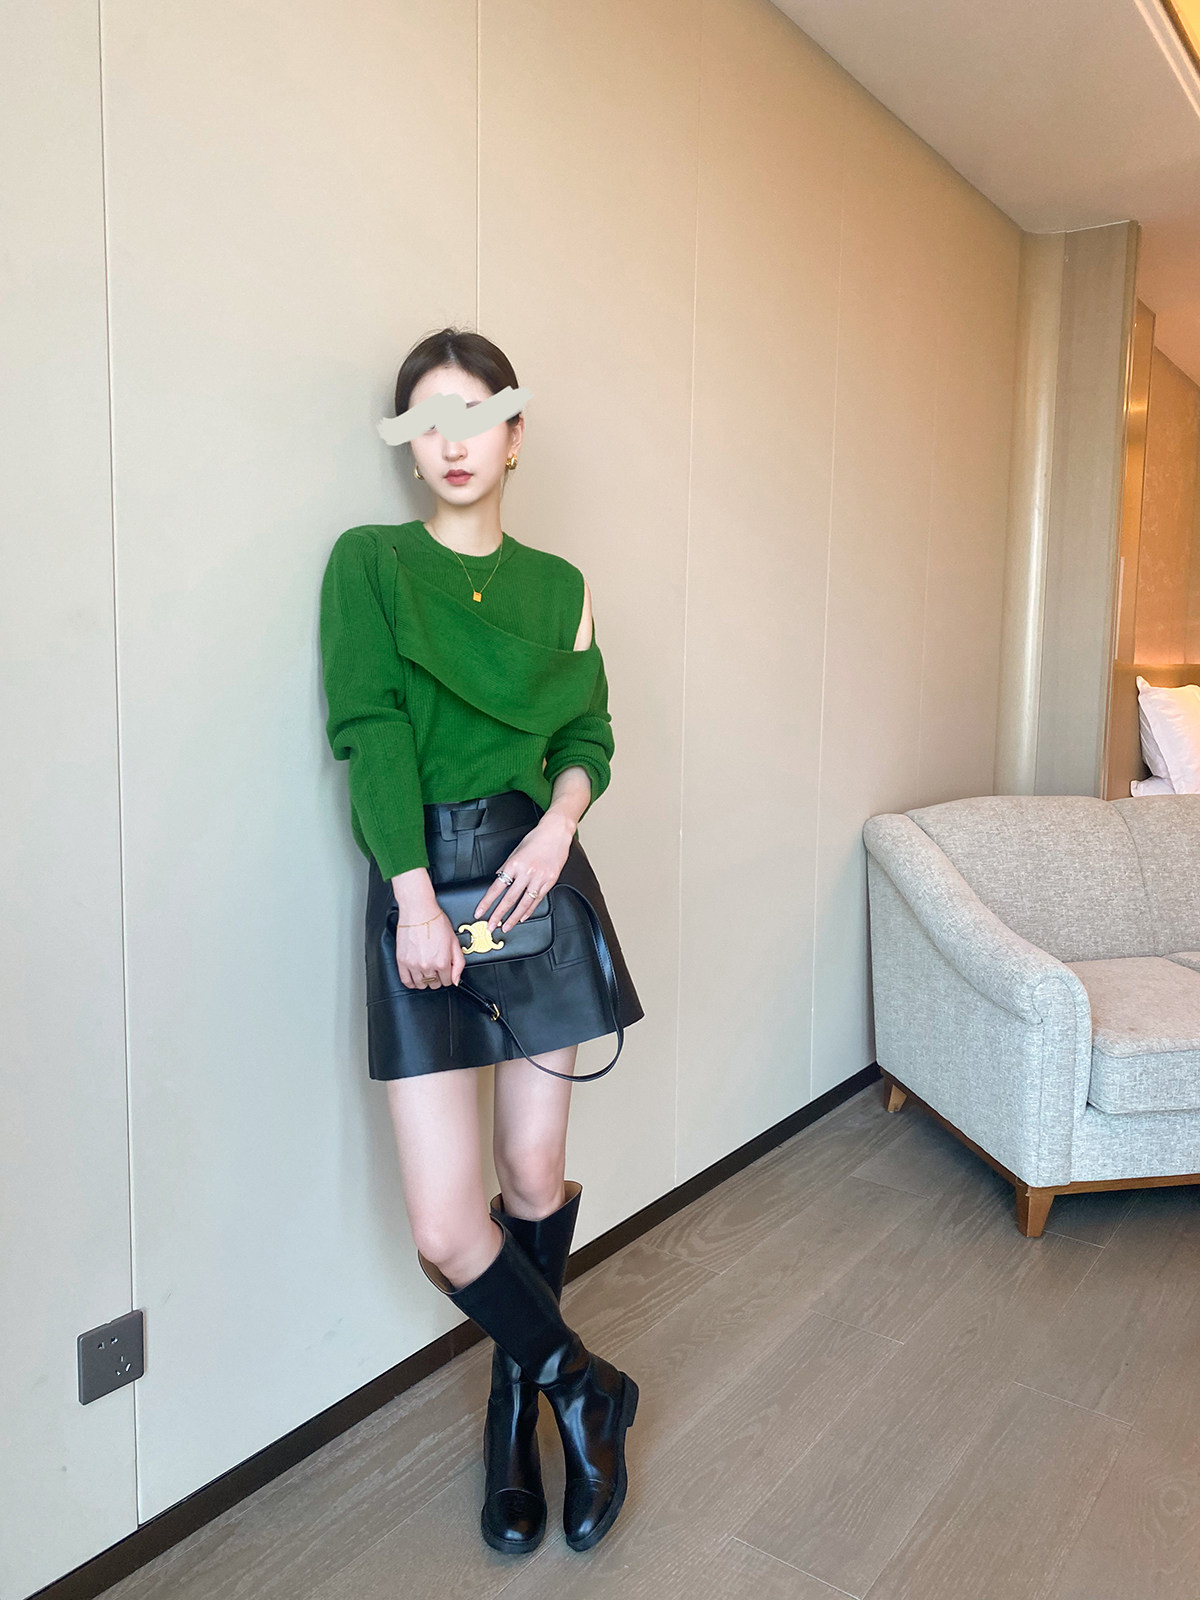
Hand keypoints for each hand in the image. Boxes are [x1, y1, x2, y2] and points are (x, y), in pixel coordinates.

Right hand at [393, 908, 465, 990]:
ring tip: (426, 970)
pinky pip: (405, 981)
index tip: (445, 970)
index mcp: (442, 962)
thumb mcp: (454, 942)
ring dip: (425, 980)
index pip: (448, 981)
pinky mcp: (402, 961)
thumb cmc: (435, 922)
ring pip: (421, 984)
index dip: (448, 976)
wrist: (418, 911)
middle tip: (436, 967)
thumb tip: (456, 980)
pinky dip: (411, 982)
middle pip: (434, 984)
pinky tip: (415, 978)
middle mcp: (427, 965)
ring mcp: (413, 965)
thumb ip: (459, 963)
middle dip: (437, 977)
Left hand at [473, 812, 575, 932]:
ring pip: (524, 903)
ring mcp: (539, 878)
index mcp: (514, 864)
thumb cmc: (537, 838)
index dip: (487, 902)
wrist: (556, 833)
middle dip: (498, 915)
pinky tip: (523, 917)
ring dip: (514, 918)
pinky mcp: (550, 881)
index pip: (497, 888)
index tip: (480, 912)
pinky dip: (529, 910)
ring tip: (506, 926)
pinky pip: (537, 899)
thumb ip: (507, 866)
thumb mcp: (516, 850)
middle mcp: (526, 873)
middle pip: (509, 899)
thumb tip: (499, 877)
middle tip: (491, 926)